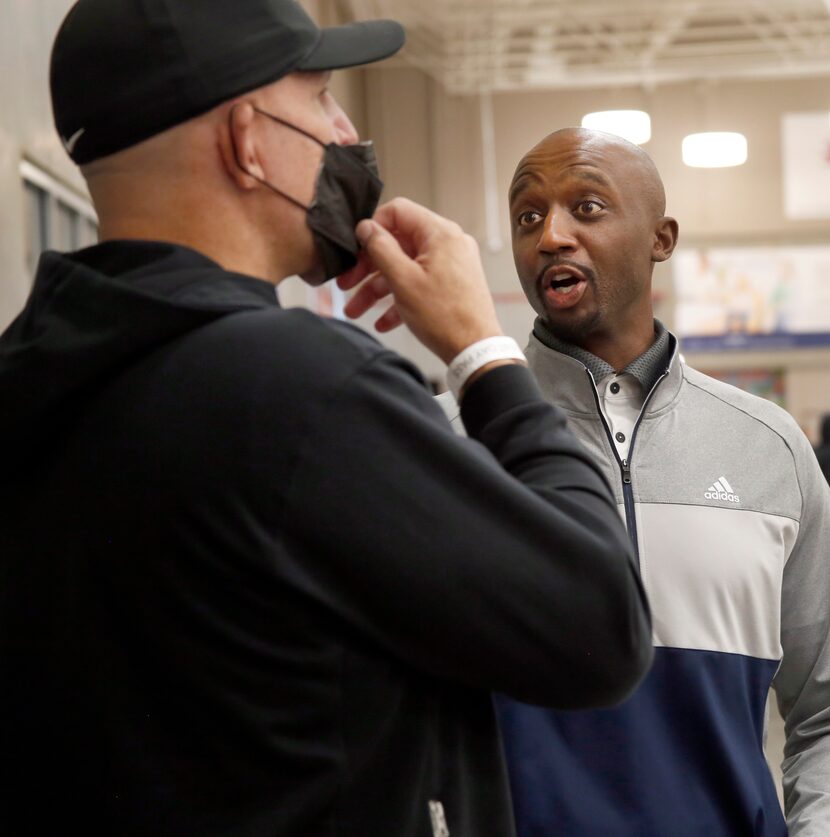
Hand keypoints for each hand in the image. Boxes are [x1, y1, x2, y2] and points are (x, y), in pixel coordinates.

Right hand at [337, 198, 503, 364]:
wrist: (475, 350)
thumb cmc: (444, 317)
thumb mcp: (402, 280)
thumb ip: (380, 248)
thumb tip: (366, 227)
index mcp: (439, 233)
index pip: (398, 211)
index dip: (372, 227)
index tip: (354, 248)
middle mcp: (448, 244)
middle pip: (398, 243)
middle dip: (368, 266)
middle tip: (346, 283)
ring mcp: (451, 265)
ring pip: (404, 268)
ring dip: (377, 289)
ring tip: (355, 311)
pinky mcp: (451, 285)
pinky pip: (419, 284)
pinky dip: (399, 299)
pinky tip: (382, 322)